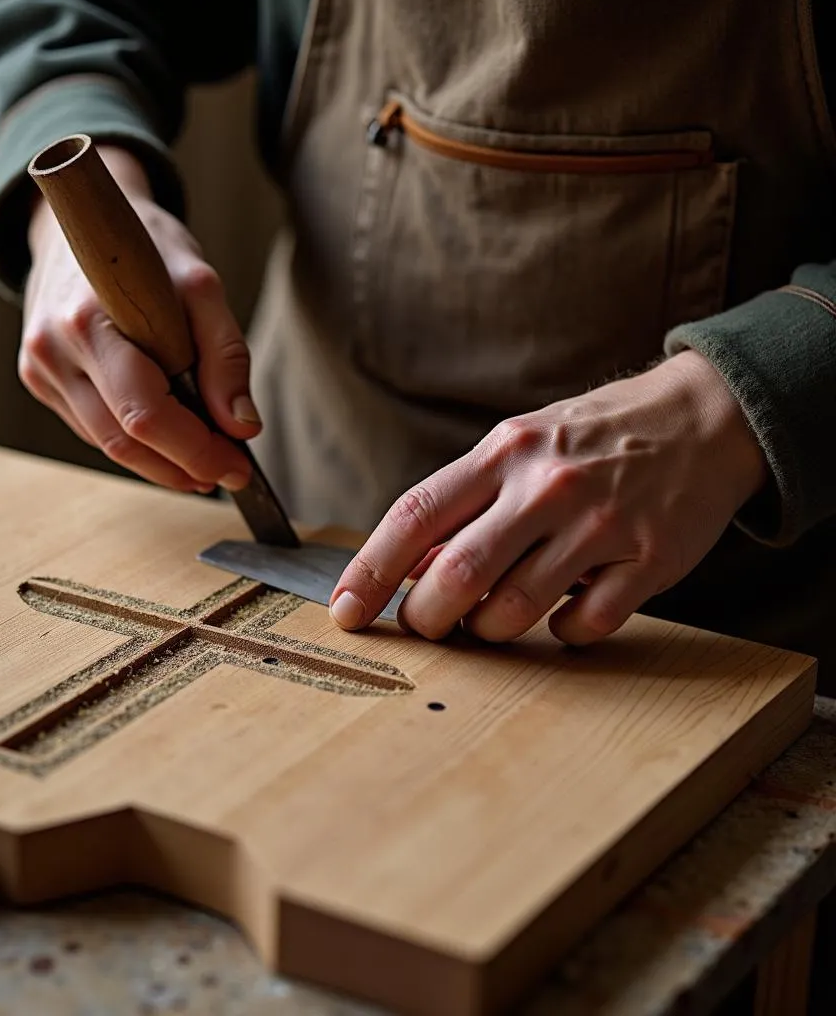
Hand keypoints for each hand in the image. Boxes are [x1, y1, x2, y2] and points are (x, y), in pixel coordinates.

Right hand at [20, 144, 257, 493]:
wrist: (79, 221)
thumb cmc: (145, 247)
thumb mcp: (202, 285)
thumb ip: (226, 355)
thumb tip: (241, 426)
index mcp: (89, 320)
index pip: (145, 414)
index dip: (196, 451)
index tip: (238, 466)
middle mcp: (53, 350)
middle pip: (124, 441)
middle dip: (184, 466)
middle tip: (229, 470)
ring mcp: (39, 368)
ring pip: (107, 444)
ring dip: (163, 461)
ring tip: (206, 455)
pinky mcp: (39, 379)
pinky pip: (94, 430)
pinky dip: (137, 441)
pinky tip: (168, 432)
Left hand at [330, 351, 767, 644]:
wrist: (706, 417)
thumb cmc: (596, 435)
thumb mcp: (522, 445)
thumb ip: (468, 502)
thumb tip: (412, 564)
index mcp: (504, 452)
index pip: (414, 515)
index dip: (369, 570)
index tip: (345, 611)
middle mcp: (546, 486)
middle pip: (456, 574)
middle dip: (426, 617)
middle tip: (427, 625)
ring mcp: (600, 524)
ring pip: (514, 610)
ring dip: (489, 631)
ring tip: (492, 620)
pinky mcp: (648, 560)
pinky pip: (583, 625)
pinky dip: (560, 634)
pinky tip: (563, 613)